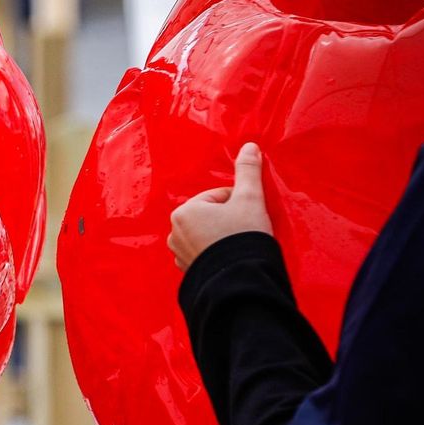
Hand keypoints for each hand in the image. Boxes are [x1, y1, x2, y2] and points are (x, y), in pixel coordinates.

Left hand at [168, 143, 272, 270]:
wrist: (242, 278)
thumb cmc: (243, 235)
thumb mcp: (249, 198)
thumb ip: (248, 171)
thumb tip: (249, 146)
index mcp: (184, 211)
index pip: (218, 197)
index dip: (239, 203)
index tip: (248, 216)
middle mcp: (174, 232)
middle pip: (211, 215)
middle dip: (229, 219)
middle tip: (244, 231)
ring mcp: (178, 253)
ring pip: (207, 234)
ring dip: (222, 236)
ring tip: (236, 246)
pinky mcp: (187, 270)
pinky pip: (204, 253)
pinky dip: (216, 253)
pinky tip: (229, 258)